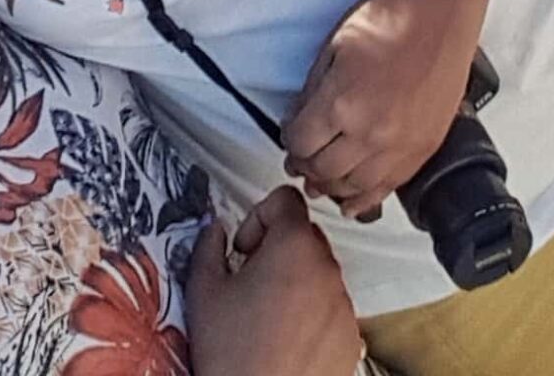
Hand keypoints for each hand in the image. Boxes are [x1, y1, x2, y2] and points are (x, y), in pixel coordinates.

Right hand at [185, 187, 363, 375]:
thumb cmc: (233, 355)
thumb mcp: (203, 289)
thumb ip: (208, 245)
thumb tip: (216, 232)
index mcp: (293, 247)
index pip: (286, 199)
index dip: (258, 215)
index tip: (245, 246)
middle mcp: (327, 270)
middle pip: (304, 235)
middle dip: (276, 249)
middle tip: (250, 278)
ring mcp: (343, 306)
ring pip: (319, 274)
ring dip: (295, 282)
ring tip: (265, 315)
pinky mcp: (350, 339)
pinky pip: (332, 309)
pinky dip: (312, 315)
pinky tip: (284, 339)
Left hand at [281, 0, 489, 218]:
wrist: (438, 12)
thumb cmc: (389, 17)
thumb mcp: (333, 46)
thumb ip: (312, 92)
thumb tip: (297, 123)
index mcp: (342, 102)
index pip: (300, 142)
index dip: (289, 141)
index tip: (289, 136)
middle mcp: (371, 132)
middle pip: (323, 170)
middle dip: (305, 165)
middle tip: (299, 159)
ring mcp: (400, 146)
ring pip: (354, 187)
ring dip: (332, 185)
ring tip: (320, 179)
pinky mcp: (423, 150)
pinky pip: (387, 188)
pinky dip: (365, 198)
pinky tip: (352, 201)